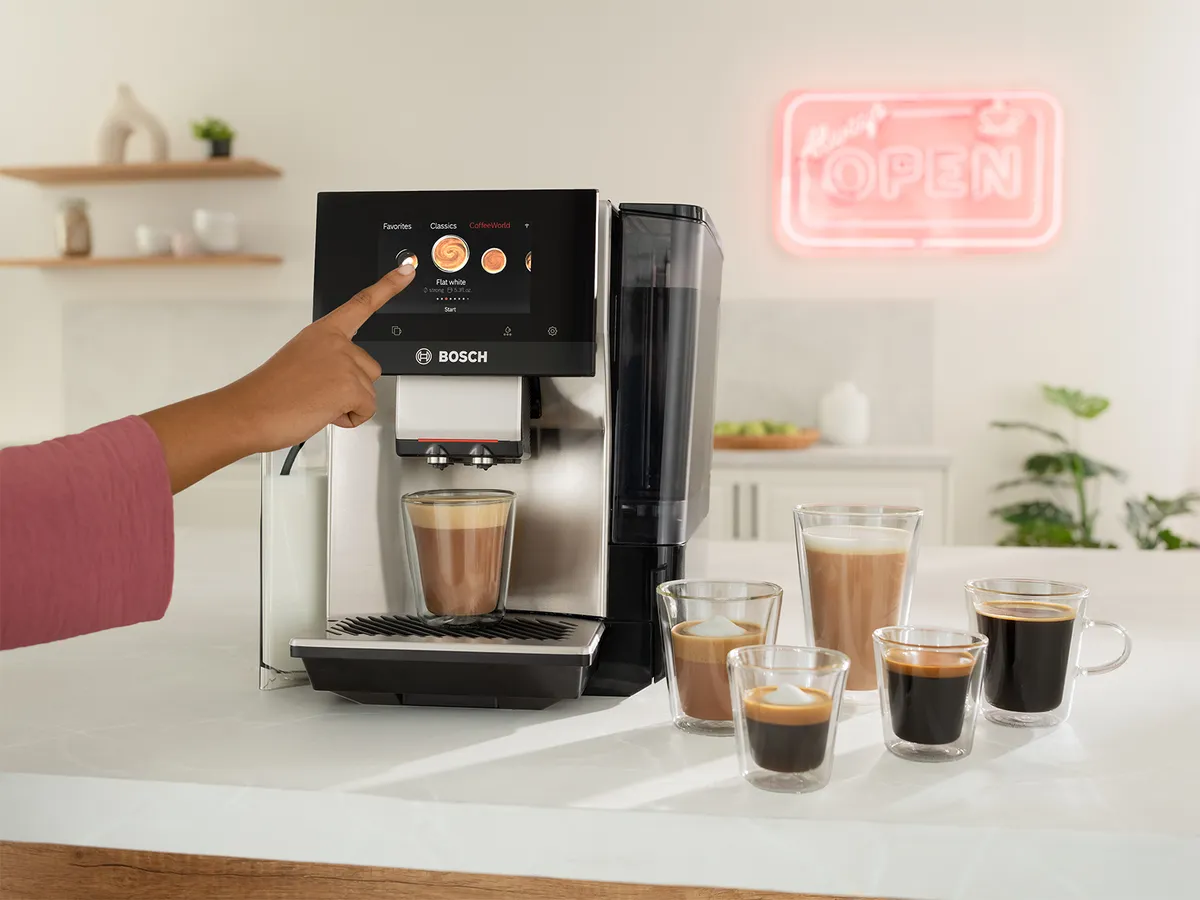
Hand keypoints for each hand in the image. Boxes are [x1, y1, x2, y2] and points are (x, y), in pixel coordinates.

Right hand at [141, 266, 413, 491]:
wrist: (248, 412)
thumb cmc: (267, 394)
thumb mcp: (300, 364)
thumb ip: (326, 361)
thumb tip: (337, 380)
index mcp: (322, 332)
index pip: (361, 303)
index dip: (388, 286)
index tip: (407, 269)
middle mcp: (336, 342)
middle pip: (370, 367)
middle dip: (351, 386)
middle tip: (316, 393)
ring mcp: (345, 362)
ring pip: (368, 391)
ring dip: (348, 403)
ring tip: (314, 403)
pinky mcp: (351, 386)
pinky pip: (366, 409)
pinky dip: (349, 418)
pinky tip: (322, 413)